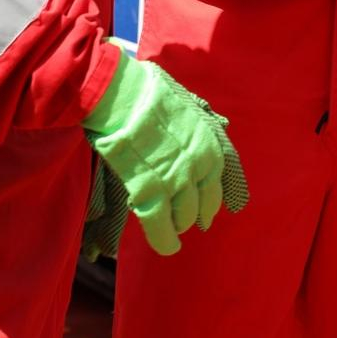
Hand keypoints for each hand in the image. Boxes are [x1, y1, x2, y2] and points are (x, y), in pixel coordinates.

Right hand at [82, 45, 249, 255]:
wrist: (120, 93)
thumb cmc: (146, 90)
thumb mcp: (184, 103)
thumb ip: (195, 122)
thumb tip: (205, 123)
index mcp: (209, 143)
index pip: (216, 183)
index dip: (209, 201)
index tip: (205, 212)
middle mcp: (200, 164)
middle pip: (201, 204)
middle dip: (191, 214)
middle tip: (182, 221)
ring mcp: (177, 179)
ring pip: (184, 217)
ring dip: (177, 226)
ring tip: (169, 230)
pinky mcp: (150, 191)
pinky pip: (161, 225)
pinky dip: (164, 240)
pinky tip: (165, 247)